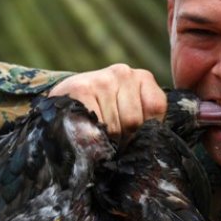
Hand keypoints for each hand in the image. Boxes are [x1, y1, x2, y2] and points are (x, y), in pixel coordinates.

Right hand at [49, 64, 166, 138]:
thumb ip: (145, 123)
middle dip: (124, 138)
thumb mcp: (131, 114)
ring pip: (114, 127)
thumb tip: (149, 147)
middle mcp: (123, 72)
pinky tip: (85, 131)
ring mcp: (101, 79)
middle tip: (113, 139)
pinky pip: (94, 126)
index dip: (144, 129)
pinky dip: (91, 138)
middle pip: (133, 121)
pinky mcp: (80, 89)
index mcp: (143, 77)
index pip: (155, 108)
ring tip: (99, 134)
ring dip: (107, 140)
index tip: (132, 133)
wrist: (65, 105)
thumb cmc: (105, 114)